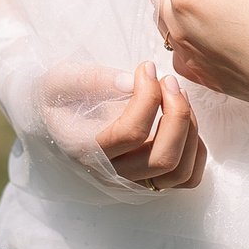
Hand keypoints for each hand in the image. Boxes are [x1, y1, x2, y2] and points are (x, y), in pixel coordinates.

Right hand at [40, 61, 206, 190]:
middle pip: (162, 159)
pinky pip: (187, 178)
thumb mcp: (60, 78)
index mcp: (85, 149)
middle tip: (170, 81)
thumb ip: (91, 78)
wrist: (52, 120)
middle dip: (177, 114)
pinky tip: (184, 120)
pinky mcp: (149, 181)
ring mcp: (132, 181)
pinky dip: (196, 150)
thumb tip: (131, 82)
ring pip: (178, 171)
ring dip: (189, 129)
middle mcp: (110, 173)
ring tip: (178, 95)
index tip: (147, 67)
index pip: (131, 133)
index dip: (148, 97)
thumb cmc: (57, 96)